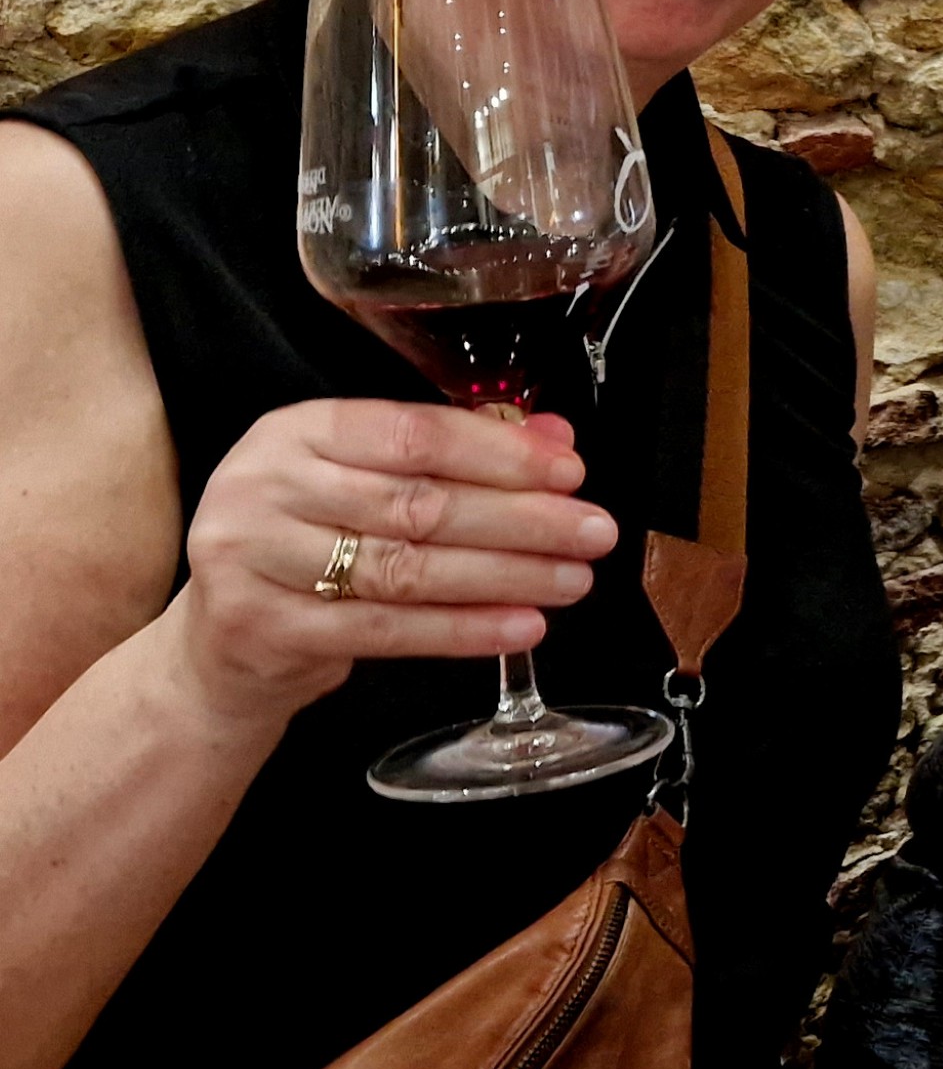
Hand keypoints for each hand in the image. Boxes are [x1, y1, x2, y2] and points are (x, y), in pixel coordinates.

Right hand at [169, 400, 615, 724]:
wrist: (223, 638)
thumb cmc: (313, 540)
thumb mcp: (369, 479)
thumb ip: (457, 451)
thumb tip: (556, 438)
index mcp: (296, 430)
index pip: (413, 433)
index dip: (500, 454)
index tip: (571, 473)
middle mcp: (266, 485)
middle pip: (418, 503)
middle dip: (521, 520)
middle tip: (593, 532)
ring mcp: (255, 558)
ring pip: (407, 569)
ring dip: (505, 576)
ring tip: (573, 580)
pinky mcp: (265, 627)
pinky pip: (386, 630)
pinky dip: (464, 630)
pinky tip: (522, 626)